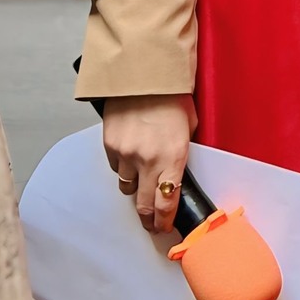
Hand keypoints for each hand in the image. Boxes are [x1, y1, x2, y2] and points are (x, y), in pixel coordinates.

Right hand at [102, 94, 195, 234]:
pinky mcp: (110, 146)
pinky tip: (131, 151)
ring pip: (127, 186)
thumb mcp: (190, 124)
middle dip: (148, 218)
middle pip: (143, 205)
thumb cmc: (172, 94)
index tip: (164, 226)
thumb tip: (177, 169)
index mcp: (174, 155)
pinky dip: (123, 165)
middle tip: (151, 223)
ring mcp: (127, 154)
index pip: (167, 202)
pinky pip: (116, 166)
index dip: (165, 219)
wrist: (144, 72)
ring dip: (135, 187)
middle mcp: (149, 160)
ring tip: (142, 179)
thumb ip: (183, 149)